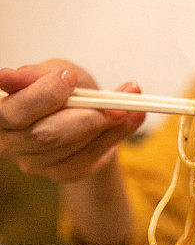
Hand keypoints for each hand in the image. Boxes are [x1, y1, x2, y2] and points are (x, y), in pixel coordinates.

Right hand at [0, 59, 144, 182]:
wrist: (82, 114)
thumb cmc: (62, 89)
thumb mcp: (52, 71)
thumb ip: (39, 74)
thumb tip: (10, 76)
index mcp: (0, 115)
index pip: (13, 113)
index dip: (41, 97)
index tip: (69, 78)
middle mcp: (11, 144)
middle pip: (45, 136)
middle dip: (83, 116)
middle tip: (114, 100)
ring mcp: (36, 163)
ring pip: (73, 148)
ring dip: (109, 124)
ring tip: (132, 103)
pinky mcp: (63, 173)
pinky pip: (91, 158)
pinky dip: (116, 136)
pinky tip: (132, 119)